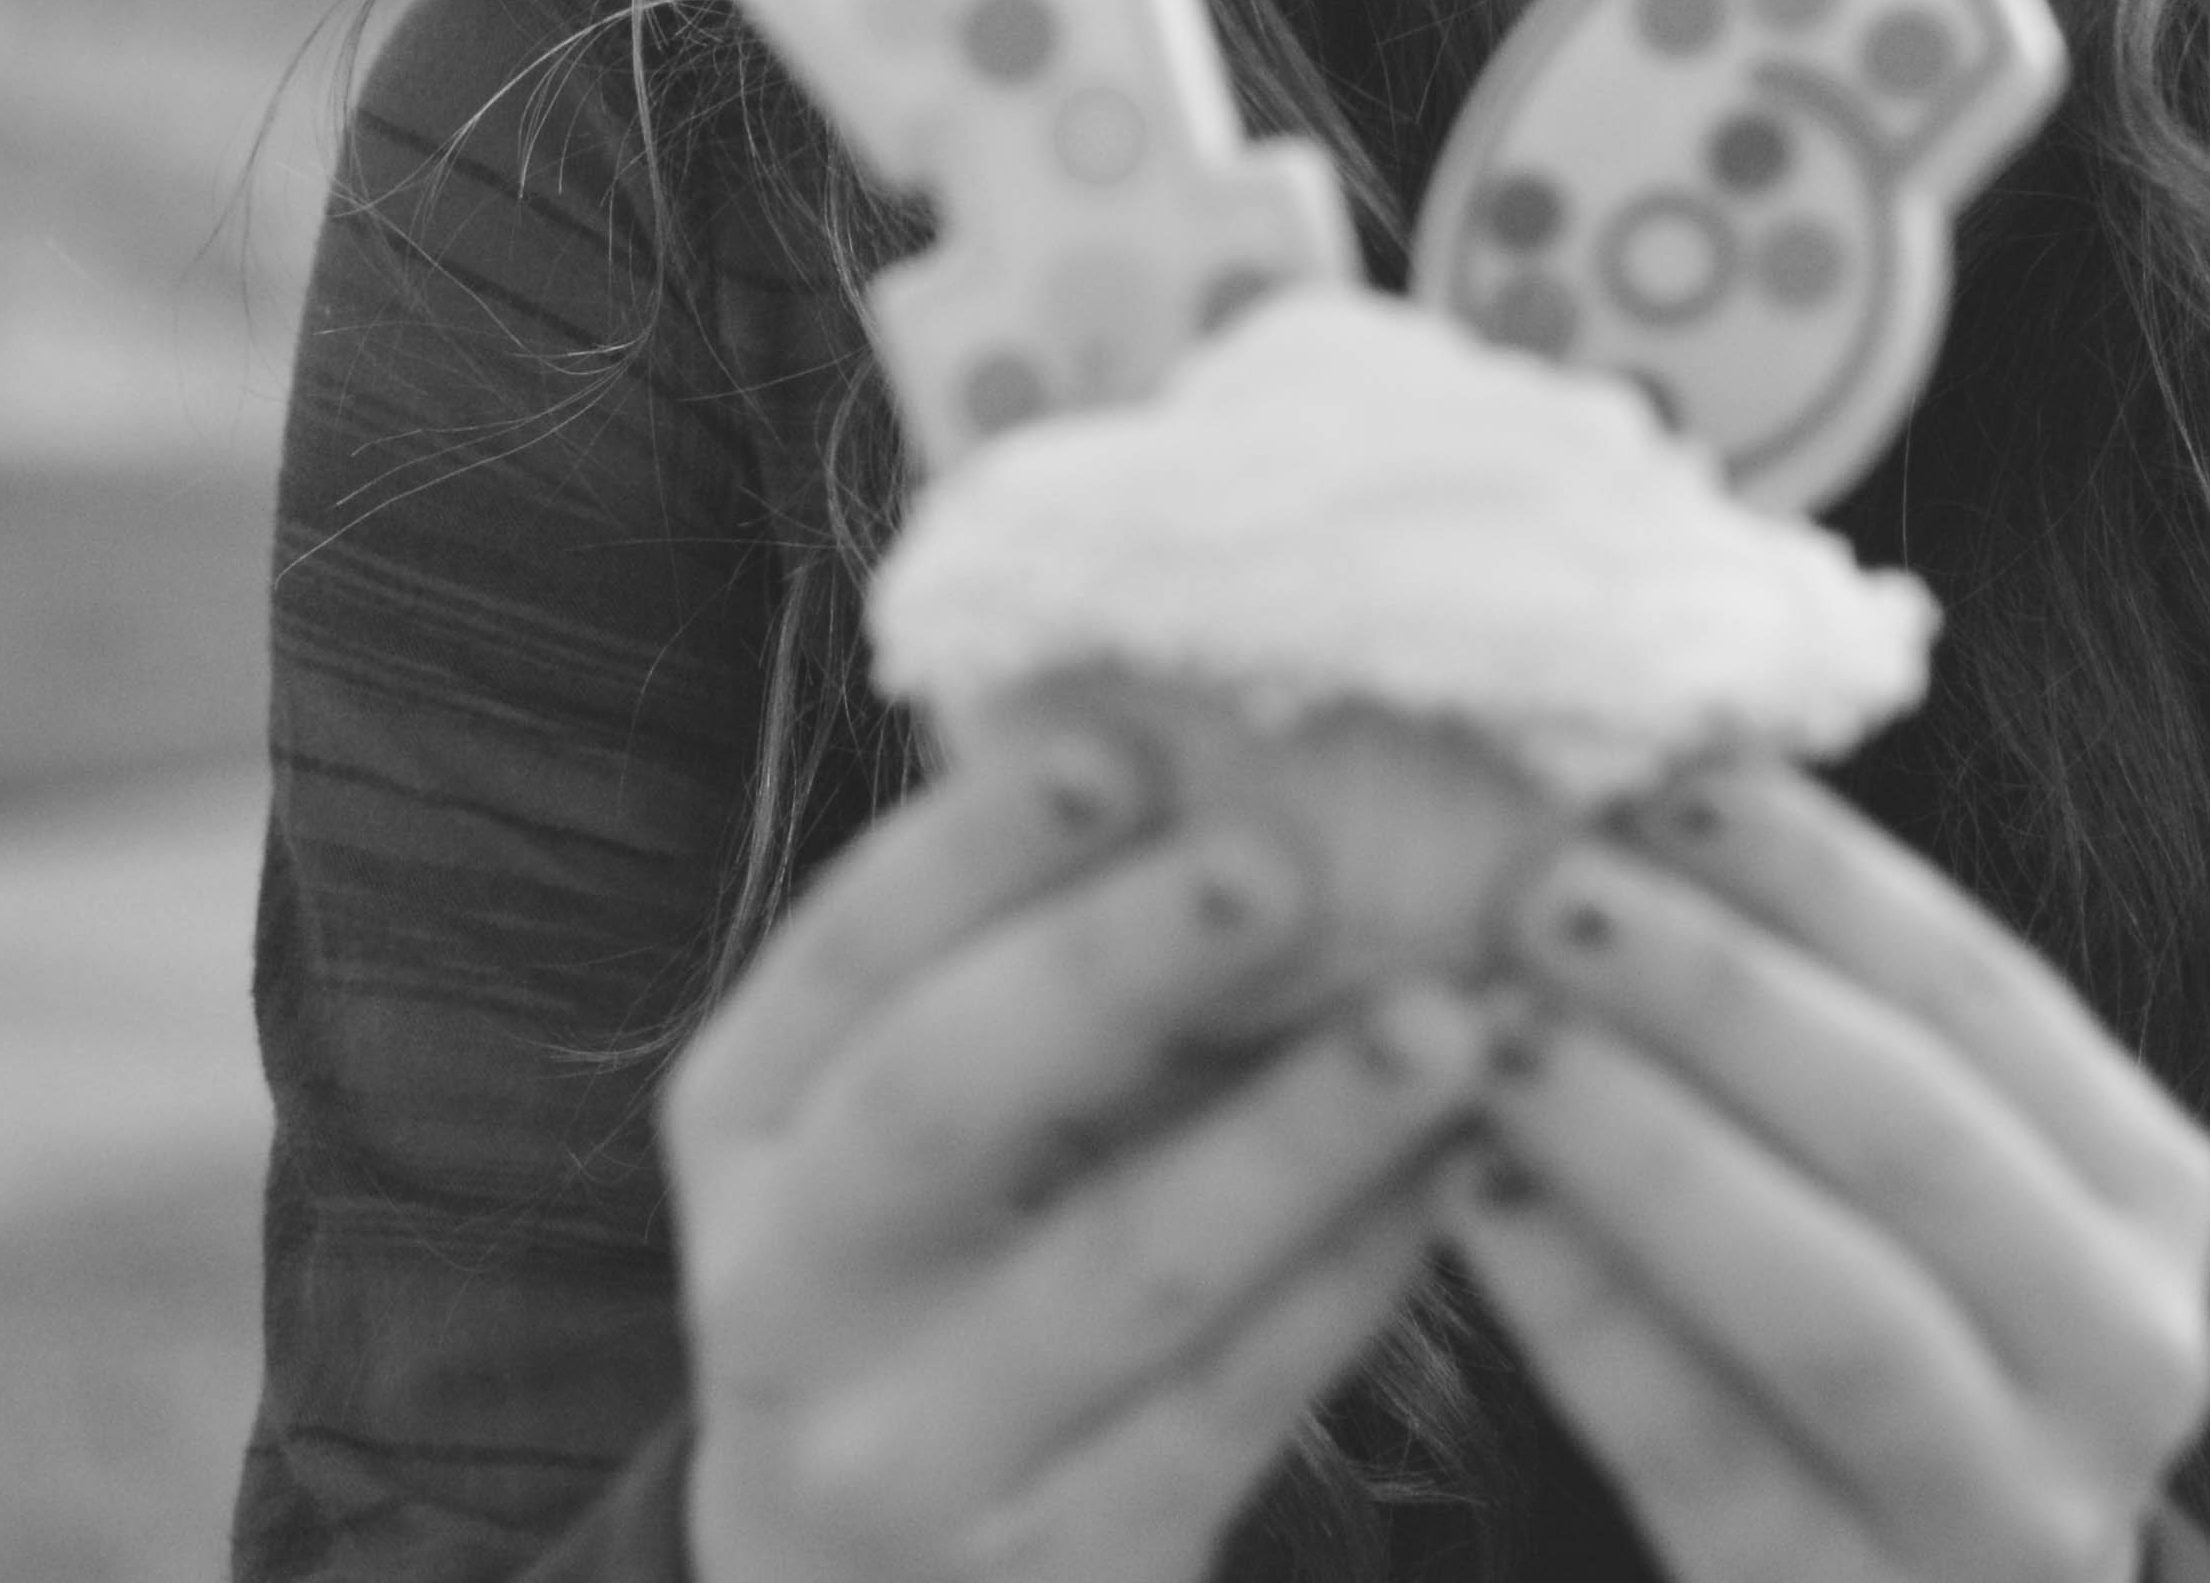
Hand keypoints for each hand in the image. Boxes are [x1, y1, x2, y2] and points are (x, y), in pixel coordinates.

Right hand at [664, 706, 1491, 1582]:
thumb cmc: (943, 1278)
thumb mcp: (914, 1122)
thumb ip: (1031, 952)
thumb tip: (1220, 713)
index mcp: (748, 1121)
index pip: (847, 955)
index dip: (981, 845)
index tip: (1126, 740)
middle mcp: (785, 1284)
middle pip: (938, 1100)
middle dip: (1112, 967)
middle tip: (1285, 864)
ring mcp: (903, 1449)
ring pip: (1117, 1273)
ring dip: (1297, 1135)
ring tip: (1449, 1022)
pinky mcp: (1051, 1572)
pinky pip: (1228, 1407)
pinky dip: (1353, 1277)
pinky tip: (1461, 1174)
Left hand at [1447, 760, 2209, 1582]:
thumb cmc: (1871, 1338)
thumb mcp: (1912, 1179)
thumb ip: (1829, 1012)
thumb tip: (1663, 767)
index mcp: (2148, 1194)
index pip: (1982, 992)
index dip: (1818, 874)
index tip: (1658, 772)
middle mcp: (2130, 1355)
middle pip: (1915, 1135)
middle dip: (1718, 994)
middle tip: (1540, 888)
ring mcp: (2017, 1516)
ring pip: (1835, 1308)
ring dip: (1651, 1147)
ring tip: (1492, 1034)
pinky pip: (1716, 1458)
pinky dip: (1588, 1320)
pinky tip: (1473, 1200)